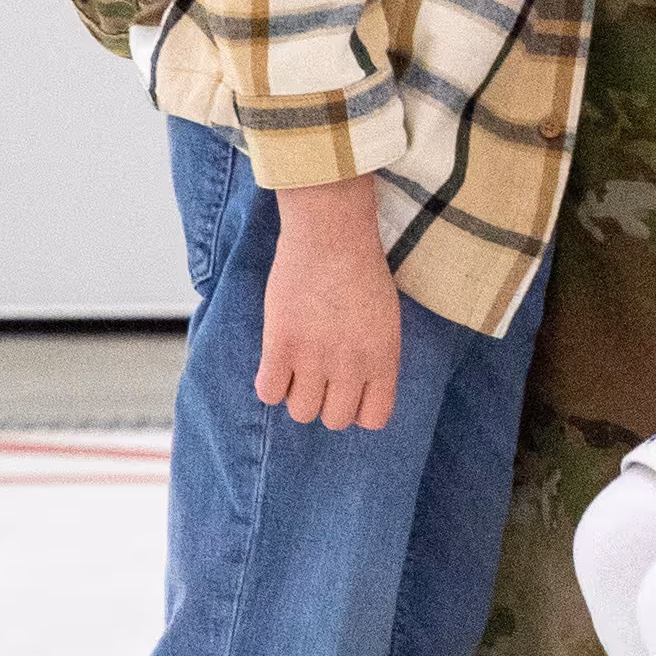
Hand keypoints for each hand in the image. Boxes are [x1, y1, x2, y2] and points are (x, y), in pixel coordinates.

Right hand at [259, 178, 401, 429]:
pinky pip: (269, 392)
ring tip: (295, 367)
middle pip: (333, 420)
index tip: (346, 392)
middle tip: (317, 376)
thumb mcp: (385, 320)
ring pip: (301, 411)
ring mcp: (315, 358)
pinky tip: (275, 362)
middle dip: (325, 402)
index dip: (356, 409)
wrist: (331, 235)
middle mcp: (352, 366)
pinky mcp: (281, 345)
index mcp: (383, 360)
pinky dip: (269, 383)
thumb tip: (357, 387)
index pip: (373, 419)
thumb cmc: (361, 270)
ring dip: (296, 394)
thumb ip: (375, 358)